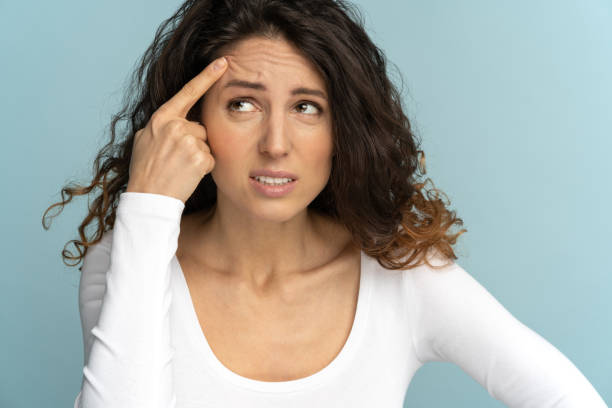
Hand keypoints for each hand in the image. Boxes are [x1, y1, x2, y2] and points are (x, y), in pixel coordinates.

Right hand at [126, 56, 227, 203]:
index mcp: (162, 118)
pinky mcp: (201, 158)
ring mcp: (189, 141)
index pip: (189, 91)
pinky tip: (187, 175)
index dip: (208, 75)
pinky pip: (211, 159)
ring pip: (206, 144)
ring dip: (198, 156)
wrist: (148, 198)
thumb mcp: (144, 140)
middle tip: (175, 160)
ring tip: (179, 168)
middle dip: (193, 142)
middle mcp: (176, 126)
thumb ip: (162, 125)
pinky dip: (202, 168)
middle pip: (200, 127)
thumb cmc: (145, 171)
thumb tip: (175, 119)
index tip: (224, 62)